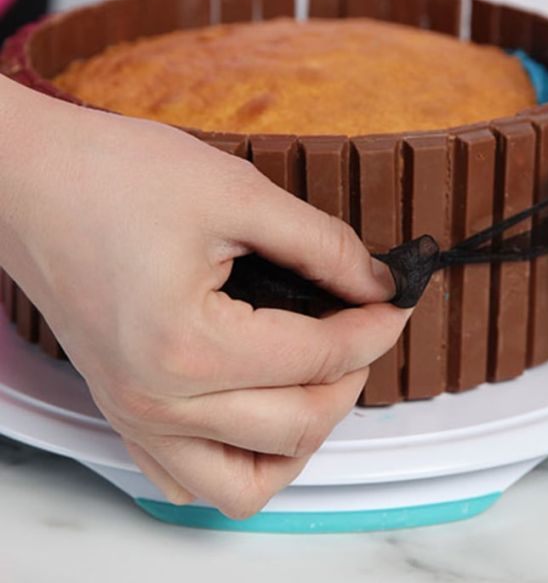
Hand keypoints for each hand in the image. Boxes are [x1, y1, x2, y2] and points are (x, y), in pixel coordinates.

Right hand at [0, 79, 407, 518]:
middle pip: (297, 426)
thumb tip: (375, 280)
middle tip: (367, 327)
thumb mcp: (236, 193)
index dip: (377, 326)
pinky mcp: (124, 411)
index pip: (320, 356)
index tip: (398, 299)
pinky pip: (192, 480)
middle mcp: (159, 402)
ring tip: (321, 379)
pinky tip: (260, 410)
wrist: (29, 181)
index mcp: (189, 348)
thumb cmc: (114, 176)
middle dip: (353, 377)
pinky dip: (243, 460)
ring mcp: (136, 417)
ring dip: (302, 438)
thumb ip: (320, 243)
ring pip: (247, 483)